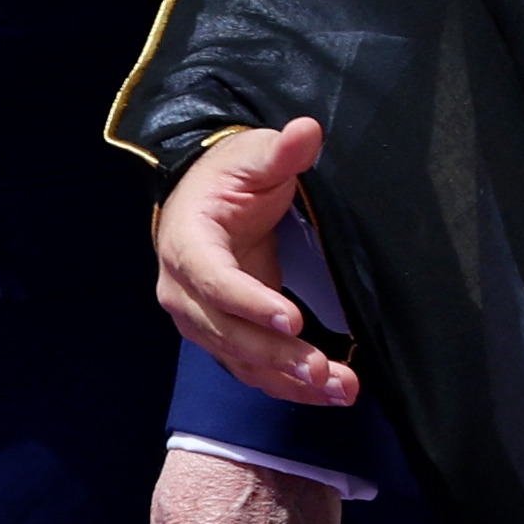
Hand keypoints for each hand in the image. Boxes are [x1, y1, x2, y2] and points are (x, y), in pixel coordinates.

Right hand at [153, 119, 360, 407]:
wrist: (202, 201)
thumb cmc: (227, 178)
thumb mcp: (253, 157)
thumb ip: (280, 151)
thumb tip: (307, 131)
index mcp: (187, 245)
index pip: (214, 281)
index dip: (251, 302)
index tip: (292, 320)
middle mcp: (183, 293)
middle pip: (228, 334)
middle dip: (276, 356)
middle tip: (323, 369)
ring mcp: (201, 322)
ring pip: (241, 361)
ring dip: (289, 380)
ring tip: (339, 387)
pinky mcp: (223, 339)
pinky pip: (252, 370)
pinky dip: (288, 385)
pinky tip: (328, 392)